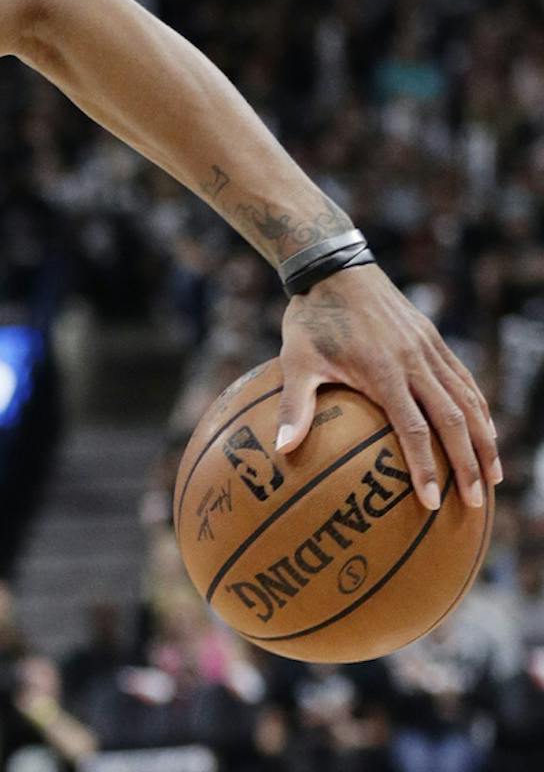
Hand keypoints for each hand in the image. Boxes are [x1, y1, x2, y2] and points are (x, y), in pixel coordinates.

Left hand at [276, 264, 499, 511]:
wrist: (336, 269)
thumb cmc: (311, 319)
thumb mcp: (295, 360)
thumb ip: (293, 404)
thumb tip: (280, 449)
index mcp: (384, 371)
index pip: (414, 428)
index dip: (425, 467)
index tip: (432, 502)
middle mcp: (416, 361)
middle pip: (453, 420)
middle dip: (467, 464)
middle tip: (473, 502)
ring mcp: (429, 350)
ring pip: (468, 401)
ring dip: (484, 440)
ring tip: (491, 477)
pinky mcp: (434, 342)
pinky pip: (464, 381)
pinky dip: (479, 410)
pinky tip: (485, 433)